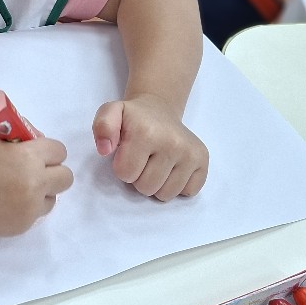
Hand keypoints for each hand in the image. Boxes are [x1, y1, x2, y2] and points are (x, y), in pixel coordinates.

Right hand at [0, 125, 72, 235]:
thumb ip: (19, 133)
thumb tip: (37, 139)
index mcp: (29, 157)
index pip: (59, 151)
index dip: (47, 151)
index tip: (35, 153)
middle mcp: (35, 184)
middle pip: (65, 178)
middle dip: (52, 172)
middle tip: (33, 172)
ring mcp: (29, 208)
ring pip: (52, 200)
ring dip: (41, 193)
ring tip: (17, 189)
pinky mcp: (20, 226)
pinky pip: (34, 215)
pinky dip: (25, 208)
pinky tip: (5, 202)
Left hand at [92, 95, 207, 200]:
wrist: (159, 110)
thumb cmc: (133, 118)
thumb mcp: (110, 113)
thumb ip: (102, 127)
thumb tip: (105, 149)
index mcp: (146, 132)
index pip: (126, 174)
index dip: (123, 167)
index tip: (128, 152)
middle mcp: (173, 143)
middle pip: (146, 188)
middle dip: (140, 177)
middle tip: (143, 159)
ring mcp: (190, 153)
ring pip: (166, 194)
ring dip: (158, 184)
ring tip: (156, 163)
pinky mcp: (203, 161)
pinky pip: (187, 192)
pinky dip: (178, 185)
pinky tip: (173, 167)